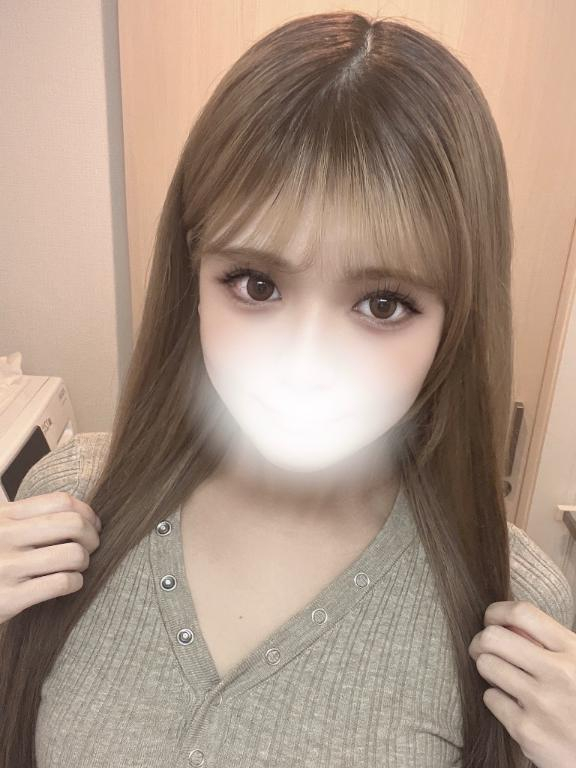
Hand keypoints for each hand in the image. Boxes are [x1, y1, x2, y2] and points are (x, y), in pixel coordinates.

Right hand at [0, 491, 101, 624]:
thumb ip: (26, 517)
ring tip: (77, 566)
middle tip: (90, 547)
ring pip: (72, 554)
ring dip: (84, 562)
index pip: (61, 501)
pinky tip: (68, 584)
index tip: (93, 523)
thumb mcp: (0, 528)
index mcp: (5, 515)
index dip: (87, 512)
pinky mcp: (9, 598)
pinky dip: (75, 583)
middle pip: (73, 524)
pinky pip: (62, 583)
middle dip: (92, 536)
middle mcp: (4, 537)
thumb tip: (78, 511)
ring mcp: (6, 568)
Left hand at [468, 600, 575, 767]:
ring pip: (486, 665)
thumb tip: (507, 622)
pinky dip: (497, 699)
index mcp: (572, 651)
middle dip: (481, 641)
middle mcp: (558, 674)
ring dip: (489, 669)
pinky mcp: (527, 731)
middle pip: (493, 637)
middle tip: (484, 649)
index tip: (491, 619)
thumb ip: (549, 642)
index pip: (521, 613)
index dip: (497, 612)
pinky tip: (513, 704)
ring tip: (501, 676)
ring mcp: (541, 703)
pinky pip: (491, 698)